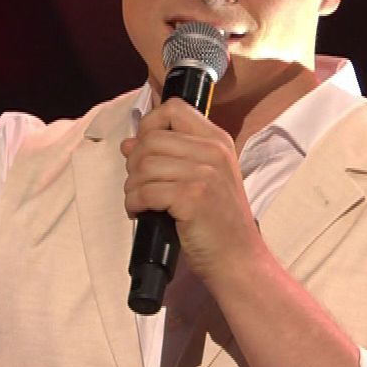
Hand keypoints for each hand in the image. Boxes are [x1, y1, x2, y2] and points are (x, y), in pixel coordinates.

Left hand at [119, 99, 262, 281]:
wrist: (238, 257)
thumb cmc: (214, 220)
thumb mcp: (199, 178)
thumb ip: (168, 154)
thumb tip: (129, 142)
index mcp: (217, 140)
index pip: (172, 109)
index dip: (149, 125)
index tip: (144, 150)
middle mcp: (213, 151)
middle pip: (150, 139)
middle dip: (134, 165)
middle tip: (140, 186)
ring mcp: (205, 173)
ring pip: (142, 165)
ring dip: (132, 187)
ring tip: (142, 202)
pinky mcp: (193, 197)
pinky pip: (144, 191)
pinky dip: (134, 204)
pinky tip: (142, 213)